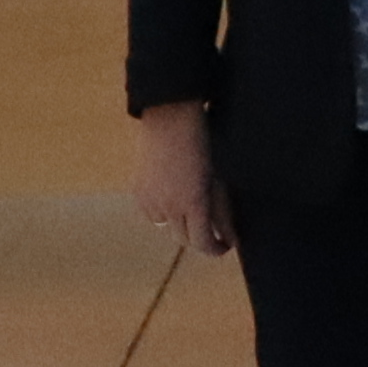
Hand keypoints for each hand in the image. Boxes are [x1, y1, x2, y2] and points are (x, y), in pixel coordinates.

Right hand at [128, 101, 230, 255]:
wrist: (170, 116)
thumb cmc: (203, 142)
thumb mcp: (217, 178)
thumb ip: (222, 211)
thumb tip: (230, 237)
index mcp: (193, 202)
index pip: (202, 242)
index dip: (215, 249)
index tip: (224, 247)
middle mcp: (168, 206)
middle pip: (183, 239)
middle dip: (199, 238)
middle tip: (214, 232)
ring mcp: (149, 200)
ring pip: (166, 226)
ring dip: (180, 224)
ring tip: (193, 209)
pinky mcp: (137, 191)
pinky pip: (151, 213)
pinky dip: (163, 211)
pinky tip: (173, 195)